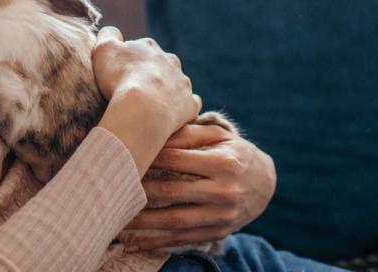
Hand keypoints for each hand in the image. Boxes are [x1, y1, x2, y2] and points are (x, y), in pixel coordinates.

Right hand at [92, 27, 200, 174]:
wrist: (142, 108)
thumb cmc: (120, 77)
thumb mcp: (104, 49)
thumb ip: (108, 35)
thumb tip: (113, 32)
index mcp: (149, 47)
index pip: (140, 49)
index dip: (129, 60)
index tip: (120, 73)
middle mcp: (170, 61)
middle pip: (160, 64)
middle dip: (151, 73)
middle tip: (135, 89)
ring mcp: (182, 82)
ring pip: (176, 82)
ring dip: (166, 90)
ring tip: (150, 104)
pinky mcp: (189, 104)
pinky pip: (189, 103)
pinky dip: (182, 106)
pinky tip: (171, 113)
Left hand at [122, 122, 276, 252]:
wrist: (266, 184)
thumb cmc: (235, 153)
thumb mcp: (220, 137)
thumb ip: (191, 133)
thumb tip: (157, 131)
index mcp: (224, 163)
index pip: (179, 159)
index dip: (150, 157)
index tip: (124, 155)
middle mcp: (224, 192)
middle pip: (173, 192)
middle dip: (140, 190)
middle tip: (110, 186)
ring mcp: (221, 216)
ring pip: (175, 221)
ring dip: (142, 222)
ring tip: (113, 219)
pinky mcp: (217, 233)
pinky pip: (182, 240)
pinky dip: (156, 244)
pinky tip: (132, 246)